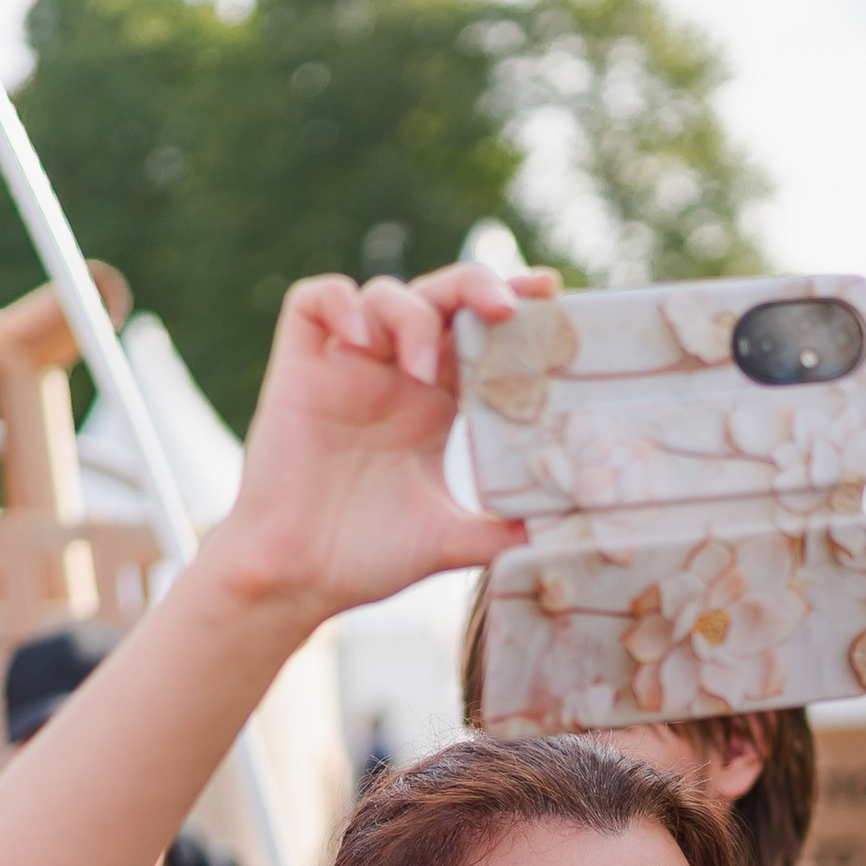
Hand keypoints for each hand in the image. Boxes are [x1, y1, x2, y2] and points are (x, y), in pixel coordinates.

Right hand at [202, 264, 558, 623]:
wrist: (299, 579)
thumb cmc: (367, 560)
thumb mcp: (451, 542)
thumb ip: (503, 532)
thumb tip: (567, 531)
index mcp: (433, 408)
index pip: (477, 337)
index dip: (512, 308)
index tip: (552, 295)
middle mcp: (393, 379)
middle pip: (439, 298)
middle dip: (476, 286)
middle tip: (508, 307)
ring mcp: (346, 370)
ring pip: (384, 294)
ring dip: (412, 316)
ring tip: (424, 371)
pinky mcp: (299, 370)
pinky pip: (313, 301)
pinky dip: (341, 302)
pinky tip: (361, 338)